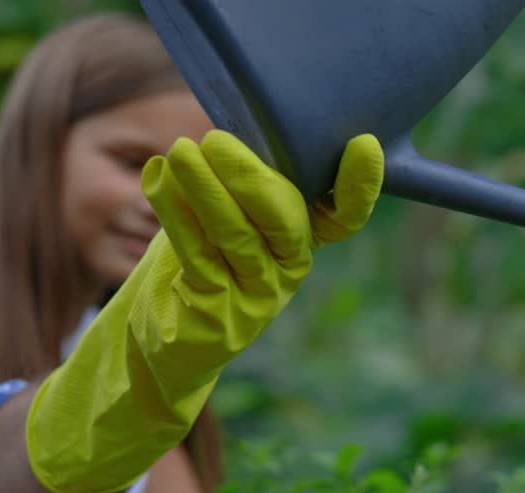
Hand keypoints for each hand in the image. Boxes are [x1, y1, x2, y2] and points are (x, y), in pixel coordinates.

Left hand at [26, 131, 383, 492]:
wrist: (163, 335)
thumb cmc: (198, 257)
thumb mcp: (227, 213)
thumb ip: (236, 178)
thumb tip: (222, 125)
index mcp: (302, 238)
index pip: (344, 216)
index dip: (360, 185)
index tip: (364, 146)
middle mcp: (289, 267)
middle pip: (287, 221)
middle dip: (252, 178)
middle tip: (215, 141)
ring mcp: (256, 295)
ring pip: (237, 235)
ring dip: (206, 190)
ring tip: (181, 154)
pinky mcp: (217, 312)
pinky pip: (198, 255)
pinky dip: (177, 214)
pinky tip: (160, 181)